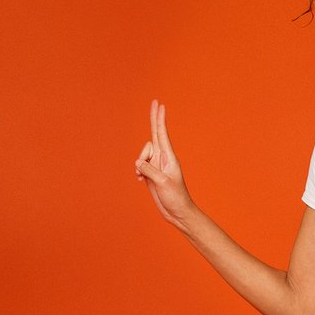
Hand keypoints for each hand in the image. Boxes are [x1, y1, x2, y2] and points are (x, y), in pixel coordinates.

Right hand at [135, 100, 194, 225]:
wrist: (177, 212)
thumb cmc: (175, 197)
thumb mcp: (162, 183)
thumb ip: (149, 170)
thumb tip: (137, 162)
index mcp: (168, 157)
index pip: (162, 134)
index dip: (159, 119)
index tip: (159, 105)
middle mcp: (163, 158)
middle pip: (154, 135)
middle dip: (153, 119)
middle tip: (154, 101)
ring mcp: (157, 166)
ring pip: (142, 154)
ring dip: (139, 162)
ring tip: (142, 176)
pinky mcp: (152, 174)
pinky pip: (140, 165)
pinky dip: (137, 170)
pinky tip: (140, 180)